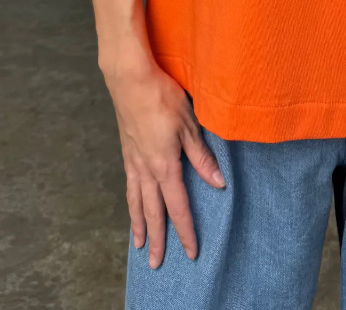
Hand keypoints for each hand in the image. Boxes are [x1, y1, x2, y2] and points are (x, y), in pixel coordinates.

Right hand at [105, 59, 225, 266]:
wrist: (130, 80)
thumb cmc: (162, 97)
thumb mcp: (189, 125)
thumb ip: (202, 157)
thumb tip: (218, 183)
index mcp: (165, 166)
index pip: (178, 207)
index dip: (185, 231)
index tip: (191, 251)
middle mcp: (146, 170)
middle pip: (153, 212)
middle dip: (158, 239)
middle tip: (157, 264)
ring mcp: (133, 162)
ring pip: (136, 202)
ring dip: (140, 225)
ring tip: (141, 244)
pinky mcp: (127, 152)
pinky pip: (129, 186)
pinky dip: (131, 203)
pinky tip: (133, 206)